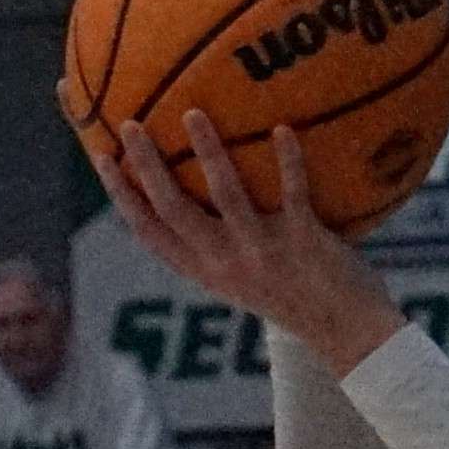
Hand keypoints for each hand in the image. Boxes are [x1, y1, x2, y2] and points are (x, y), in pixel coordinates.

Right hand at [92, 115, 401, 374]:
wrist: (349, 335)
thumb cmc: (295, 294)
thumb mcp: (245, 274)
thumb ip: (220, 238)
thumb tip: (203, 182)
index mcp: (205, 270)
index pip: (148, 231)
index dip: (120, 194)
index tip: (100, 154)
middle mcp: (226, 263)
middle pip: (172, 210)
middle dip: (147, 167)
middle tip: (131, 123)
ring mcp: (263, 253)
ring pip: (226, 198)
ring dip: (208, 154)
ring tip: (193, 113)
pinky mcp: (304, 243)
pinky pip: (292, 194)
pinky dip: (288, 161)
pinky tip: (282, 127)